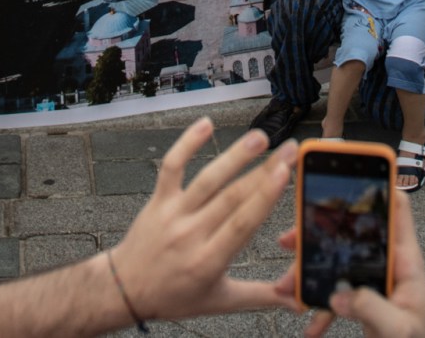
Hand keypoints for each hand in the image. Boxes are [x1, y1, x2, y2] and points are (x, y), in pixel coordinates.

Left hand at [103, 118, 296, 323]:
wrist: (125, 290)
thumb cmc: (174, 297)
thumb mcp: (220, 301)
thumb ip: (261, 296)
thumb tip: (298, 300)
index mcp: (209, 261)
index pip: (242, 224)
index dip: (265, 197)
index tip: (284, 172)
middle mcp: (191, 234)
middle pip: (231, 197)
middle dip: (263, 171)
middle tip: (288, 150)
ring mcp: (173, 213)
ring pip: (207, 179)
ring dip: (234, 156)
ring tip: (259, 138)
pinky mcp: (158, 200)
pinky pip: (172, 167)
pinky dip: (186, 143)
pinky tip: (206, 124)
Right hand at [273, 188, 424, 337]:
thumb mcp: (400, 328)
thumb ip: (372, 308)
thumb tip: (337, 293)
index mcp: (405, 262)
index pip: (397, 210)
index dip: (380, 185)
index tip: (352, 170)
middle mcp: (388, 265)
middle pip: (353, 233)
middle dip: (319, 233)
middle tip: (290, 237)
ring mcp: (374, 282)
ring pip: (336, 262)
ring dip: (309, 272)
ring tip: (287, 286)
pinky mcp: (363, 301)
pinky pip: (334, 296)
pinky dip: (317, 306)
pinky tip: (307, 318)